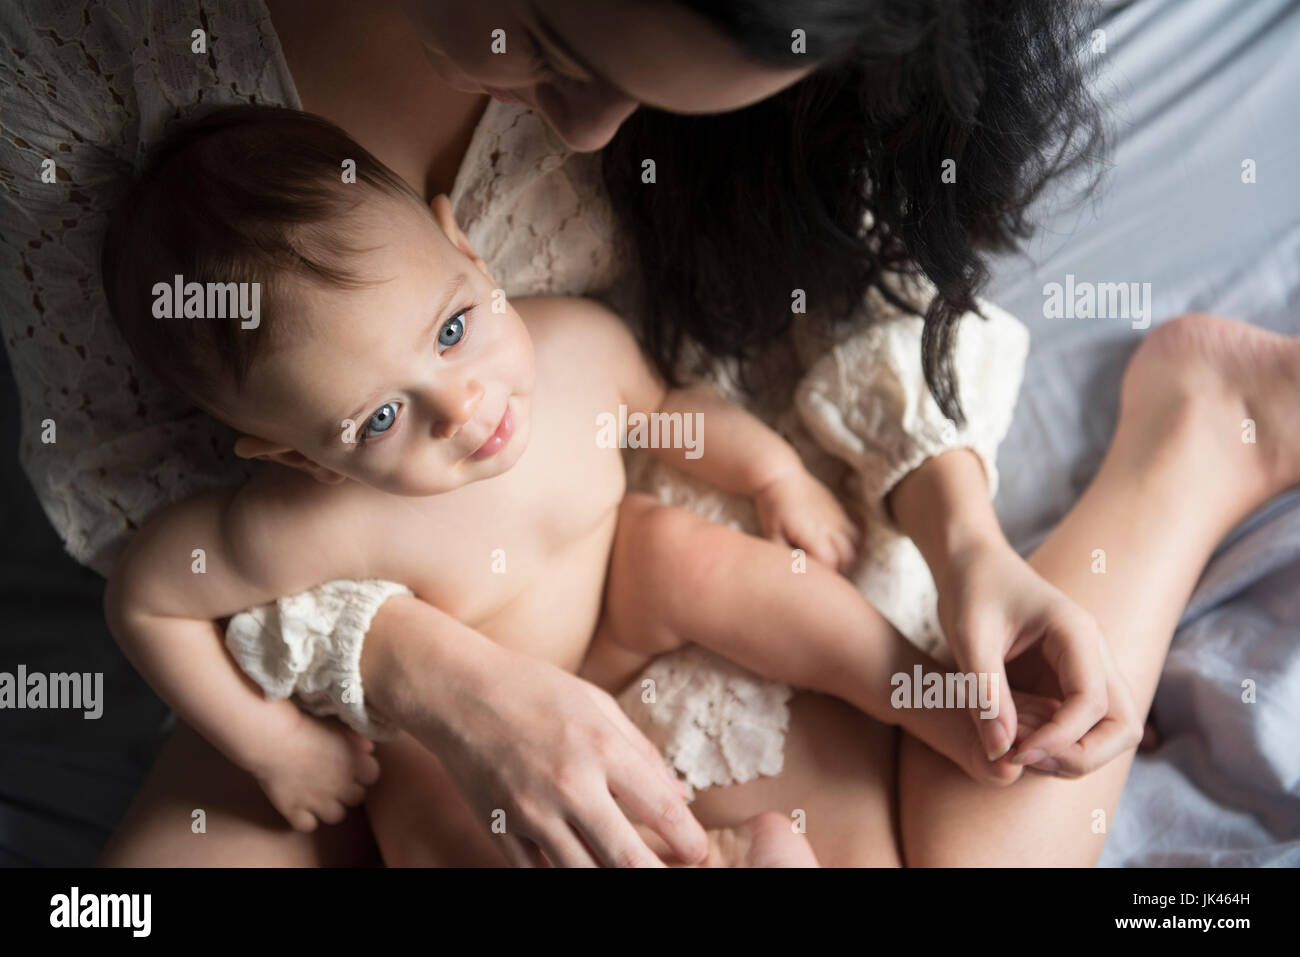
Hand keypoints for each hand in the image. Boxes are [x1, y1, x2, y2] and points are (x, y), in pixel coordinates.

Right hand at [246, 703, 380, 831]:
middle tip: (334, 781)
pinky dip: (305, 819)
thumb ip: (358, 739)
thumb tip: (370, 749)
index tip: (353, 767)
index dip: (363, 772)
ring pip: (337, 816)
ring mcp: (319, 801)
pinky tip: (300, 807)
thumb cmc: (306, 726)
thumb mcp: (338, 726)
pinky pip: (308, 825)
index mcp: (355, 763)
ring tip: (319, 796)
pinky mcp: (295, 811)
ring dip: (330, 808)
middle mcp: (341, 786)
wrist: (274, 738)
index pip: (373, 776)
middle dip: (348, 791)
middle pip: (357, 798)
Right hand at [405, 646, 708, 867]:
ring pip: (585, 877)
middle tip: (669, 872)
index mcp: (601, 747)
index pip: (663, 810)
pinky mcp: (501, 830)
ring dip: (611, 877)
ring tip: (623, 866)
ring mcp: (531, 813)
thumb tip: (679, 797)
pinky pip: (539, 875)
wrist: (457, 691)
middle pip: (629, 860)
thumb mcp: (597, 703)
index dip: (689, 840)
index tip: (695, 850)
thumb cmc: (533, 689)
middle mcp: (570, 785)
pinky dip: (563, 874)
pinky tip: (580, 864)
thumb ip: (642, 752)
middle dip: (657, 874)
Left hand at [754, 468, 860, 571]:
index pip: (830, 564)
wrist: (781, 477)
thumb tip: (792, 574)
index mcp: (814, 534)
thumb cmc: (773, 507)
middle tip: (824, 578)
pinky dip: (856, 543)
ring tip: (835, 567)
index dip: (824, 576)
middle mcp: (831, 527)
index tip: (813, 581)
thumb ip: (783, 556)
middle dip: (839, 571)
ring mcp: (839, 518)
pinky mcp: (842, 511)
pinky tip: (845, 549)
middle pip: (848, 558)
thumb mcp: (771, 533)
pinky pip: (859, 530)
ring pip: (856, 546)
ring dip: (848, 559)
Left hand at [935, 538, 1142, 776]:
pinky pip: (1082, 726)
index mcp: (1076, 633)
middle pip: (1123, 726)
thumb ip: (985, 693)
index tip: (1014, 752)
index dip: (1060, 739)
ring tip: (1018, 751)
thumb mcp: (968, 636)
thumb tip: (1002, 753)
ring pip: (1111, 731)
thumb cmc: (970, 589)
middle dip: (1083, 755)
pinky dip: (1058, 743)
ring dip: (1074, 754)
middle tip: (1025, 758)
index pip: (1092, 703)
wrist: (972, 562)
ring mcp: (1086, 669)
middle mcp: (1093, 654)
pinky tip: (1014, 738)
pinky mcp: (1069, 681)